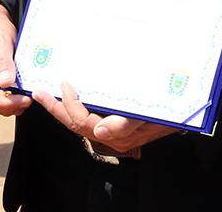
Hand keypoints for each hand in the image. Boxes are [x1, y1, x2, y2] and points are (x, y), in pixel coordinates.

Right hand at [0, 1, 31, 115]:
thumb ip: (1, 61)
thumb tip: (5, 83)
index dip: (5, 103)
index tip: (23, 98)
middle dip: (14, 104)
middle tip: (31, 95)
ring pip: (5, 104)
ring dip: (19, 101)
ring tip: (32, 90)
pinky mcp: (3, 83)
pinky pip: (12, 96)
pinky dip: (22, 95)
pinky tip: (30, 86)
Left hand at [33, 81, 176, 155]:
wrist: (183, 110)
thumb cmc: (165, 111)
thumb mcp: (148, 114)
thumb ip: (126, 123)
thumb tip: (102, 131)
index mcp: (118, 134)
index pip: (83, 123)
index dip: (71, 105)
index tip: (65, 84)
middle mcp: (110, 136)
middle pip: (75, 124)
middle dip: (55, 108)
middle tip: (38, 92)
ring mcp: (110, 131)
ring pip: (78, 122)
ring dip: (60, 108)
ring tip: (44, 93)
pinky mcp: (111, 124)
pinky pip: (87, 117)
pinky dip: (73, 107)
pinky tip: (64, 96)